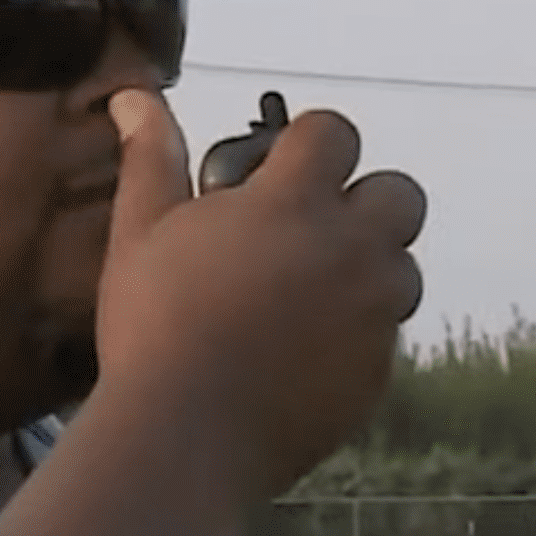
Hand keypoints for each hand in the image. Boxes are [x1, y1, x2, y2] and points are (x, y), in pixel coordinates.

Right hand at [94, 88, 425, 501]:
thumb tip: (134, 96)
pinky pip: (386, 335)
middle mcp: (352, 249)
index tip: (276, 172)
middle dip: (362, 203)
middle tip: (304, 235)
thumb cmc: (154, 328)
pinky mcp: (379, 372)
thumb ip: (152, 157)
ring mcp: (374, 314)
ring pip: (401, 269)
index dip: (307, 144)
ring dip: (366, 272)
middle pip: (398, 194)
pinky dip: (355, 335)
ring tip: (302, 301)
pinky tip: (299, 355)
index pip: (335, 131)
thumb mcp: (141, 233)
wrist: (185, 440)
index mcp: (294, 202)